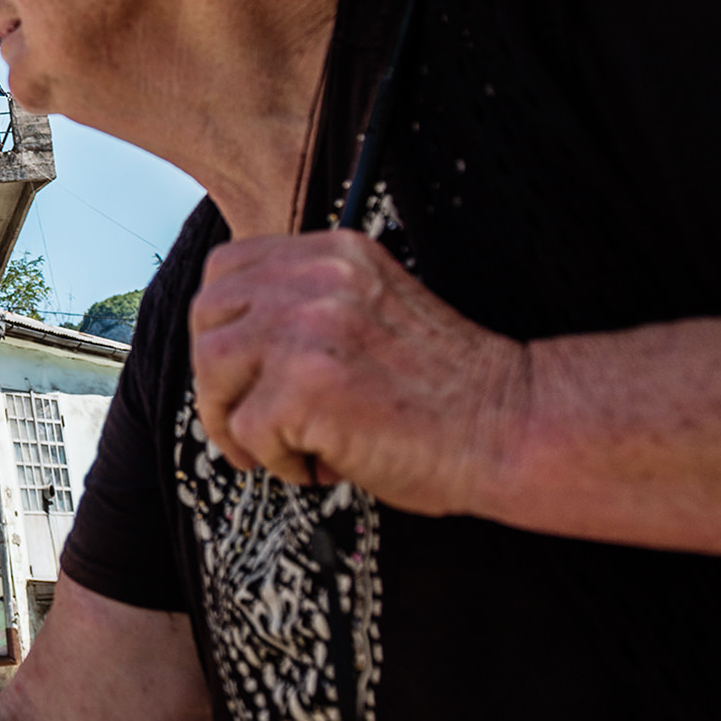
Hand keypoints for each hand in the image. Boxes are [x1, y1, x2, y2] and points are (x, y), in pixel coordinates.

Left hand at [188, 229, 525, 515]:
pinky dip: (277, 462)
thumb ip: (311, 306)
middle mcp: (315, 279)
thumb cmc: (447, 388)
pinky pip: (245, 430)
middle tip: (247, 422)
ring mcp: (306, 329)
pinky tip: (324, 466)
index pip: (229, 269)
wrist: (513, 426)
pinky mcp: (304, 388)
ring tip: (285, 449)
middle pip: (207, 316)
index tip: (239, 368)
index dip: (221, 323)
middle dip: (216, 377)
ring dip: (236, 422)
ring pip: (212, 370)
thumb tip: (231, 343)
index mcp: (334, 254)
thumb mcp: (374, 311)